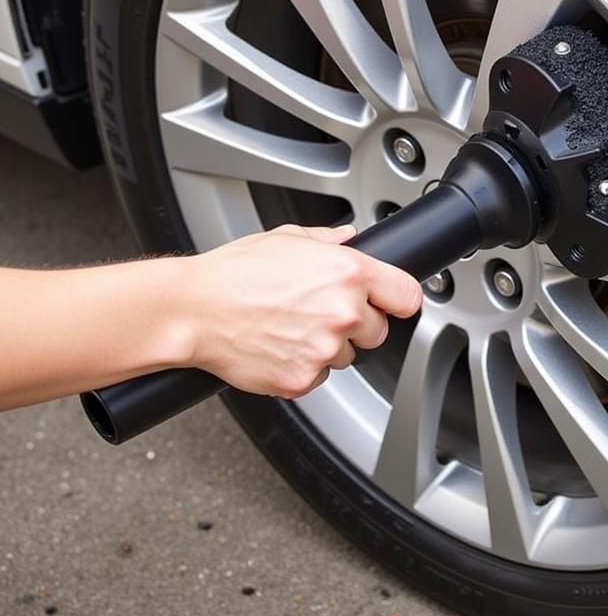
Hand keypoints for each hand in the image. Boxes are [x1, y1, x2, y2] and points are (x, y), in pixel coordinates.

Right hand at [182, 224, 422, 398]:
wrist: (193, 310)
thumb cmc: (233, 273)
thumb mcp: (286, 238)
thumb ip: (327, 240)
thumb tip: (348, 237)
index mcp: (348, 272)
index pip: (407, 295)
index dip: (398, 299)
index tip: (391, 302)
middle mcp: (343, 311)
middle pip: (378, 330)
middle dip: (356, 324)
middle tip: (319, 312)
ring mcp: (325, 349)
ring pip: (347, 356)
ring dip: (328, 347)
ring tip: (290, 326)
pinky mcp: (303, 378)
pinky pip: (319, 377)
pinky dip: (304, 367)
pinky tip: (280, 346)